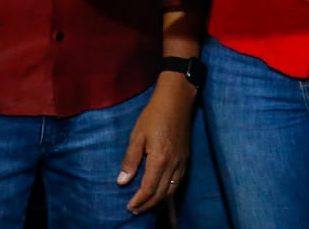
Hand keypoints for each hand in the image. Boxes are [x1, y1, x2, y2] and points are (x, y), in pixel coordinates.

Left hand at [117, 78, 193, 214]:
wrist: (177, 99)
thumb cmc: (154, 114)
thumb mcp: (137, 135)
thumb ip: (130, 160)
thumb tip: (122, 181)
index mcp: (160, 158)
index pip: (149, 188)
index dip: (139, 200)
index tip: (129, 207)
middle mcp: (174, 163)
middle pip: (161, 193)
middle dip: (148, 205)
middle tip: (135, 210)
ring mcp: (182, 161)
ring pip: (172, 189)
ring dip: (159, 200)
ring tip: (147, 204)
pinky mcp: (186, 157)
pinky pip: (178, 181)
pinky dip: (169, 191)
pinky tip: (161, 191)